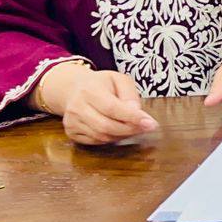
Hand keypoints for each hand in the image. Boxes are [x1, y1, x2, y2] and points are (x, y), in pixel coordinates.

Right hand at [36, 64, 158, 145]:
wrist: (73, 89)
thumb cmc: (101, 84)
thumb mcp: (119, 80)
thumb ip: (129, 94)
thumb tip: (135, 112)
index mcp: (89, 90)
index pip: (112, 108)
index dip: (132, 118)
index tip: (150, 123)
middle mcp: (77, 107)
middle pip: (106, 126)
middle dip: (130, 130)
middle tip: (146, 128)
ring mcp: (72, 121)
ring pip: (101, 136)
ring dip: (122, 135)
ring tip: (134, 128)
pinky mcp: (71, 132)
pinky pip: (95, 141)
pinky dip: (111, 139)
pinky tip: (118, 131)